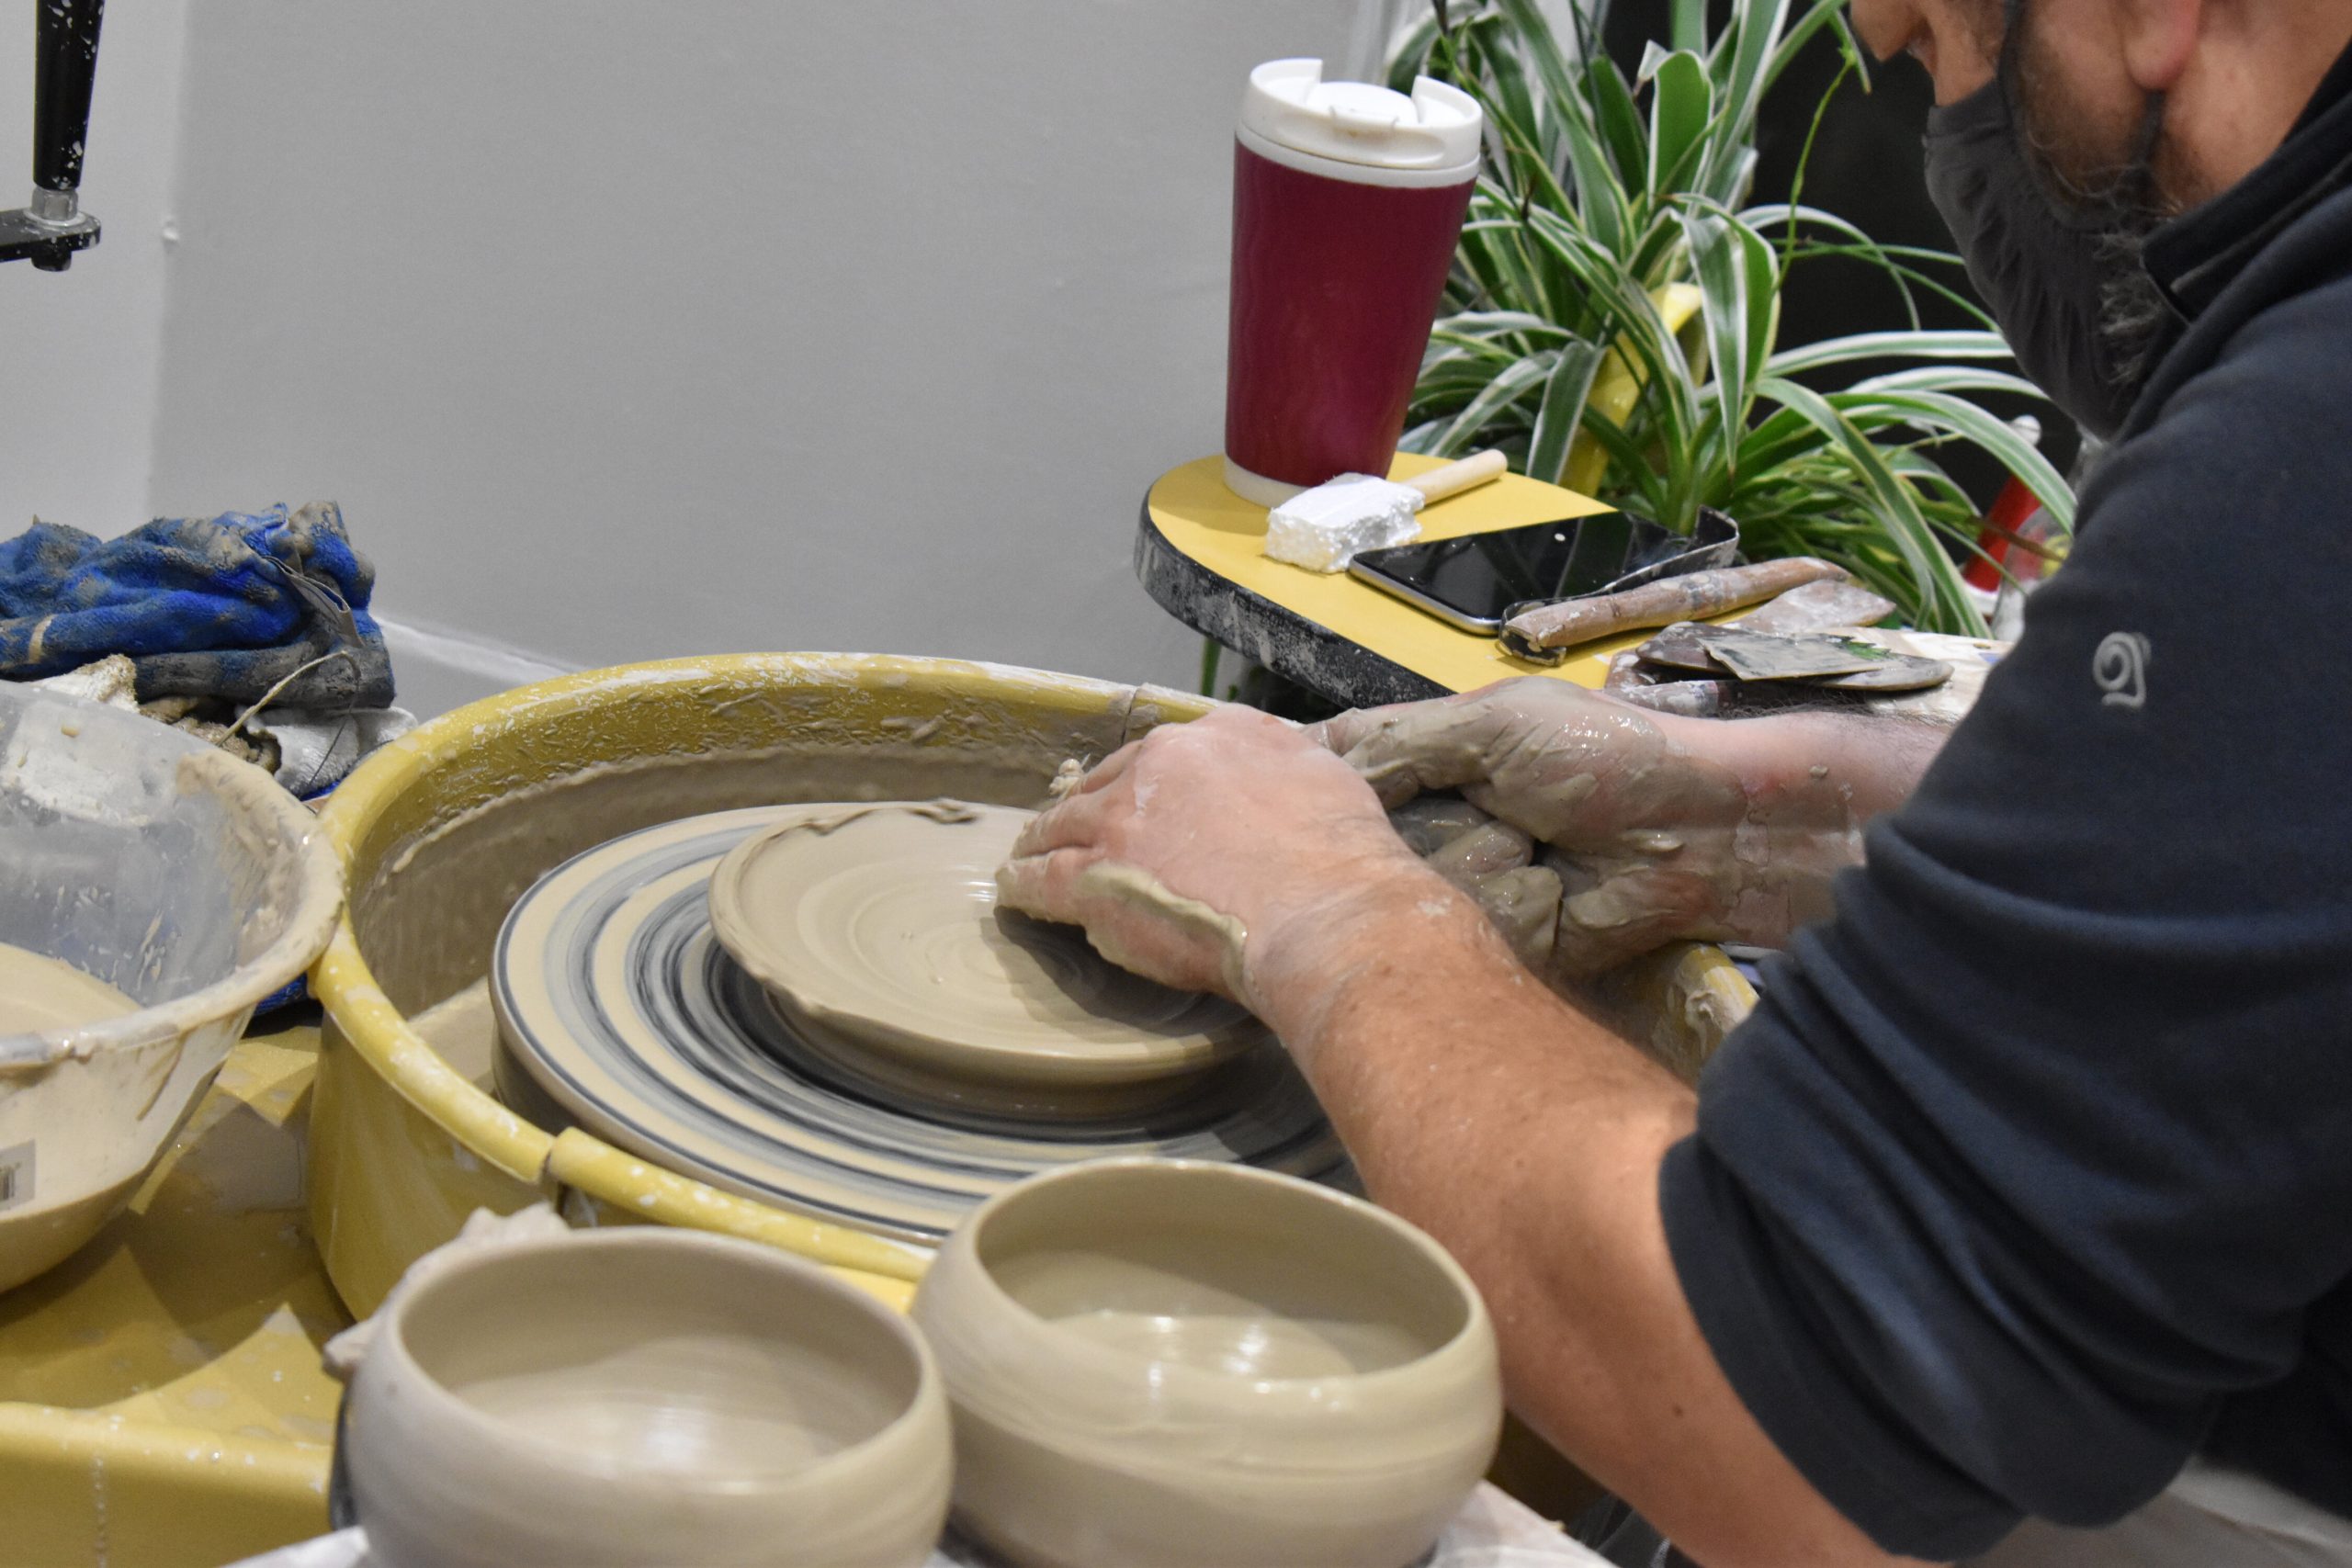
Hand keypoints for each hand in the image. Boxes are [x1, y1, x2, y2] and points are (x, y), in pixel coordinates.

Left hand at [996, 706, 1437, 1008]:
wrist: (1324, 910)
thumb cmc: (1341, 857)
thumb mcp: (1327, 780)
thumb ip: (1290, 770)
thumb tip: (1292, 778)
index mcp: (1216, 737)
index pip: (1163, 754)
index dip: (1144, 780)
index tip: (1140, 795)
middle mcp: (1160, 765)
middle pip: (1104, 783)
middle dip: (1086, 805)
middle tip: (1073, 826)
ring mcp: (1120, 821)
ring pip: (1062, 825)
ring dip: (1041, 840)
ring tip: (1027, 854)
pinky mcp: (1093, 878)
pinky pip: (1042, 880)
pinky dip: (1022, 884)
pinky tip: (1012, 890)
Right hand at [1315, 678, 1873, 975]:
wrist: (1702, 835)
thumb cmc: (1606, 755)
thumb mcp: (1497, 725)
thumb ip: (1401, 744)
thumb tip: (1315, 765)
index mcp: (1430, 755)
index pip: (1340, 767)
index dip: (1308, 782)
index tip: (1280, 792)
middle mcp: (1434, 819)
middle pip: (1357, 839)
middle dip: (1402, 827)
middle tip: (1465, 811)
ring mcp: (1463, 881)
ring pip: (1405, 888)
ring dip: (1470, 860)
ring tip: (1532, 843)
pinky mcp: (1496, 935)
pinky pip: (1462, 928)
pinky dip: (1508, 902)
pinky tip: (1551, 885)